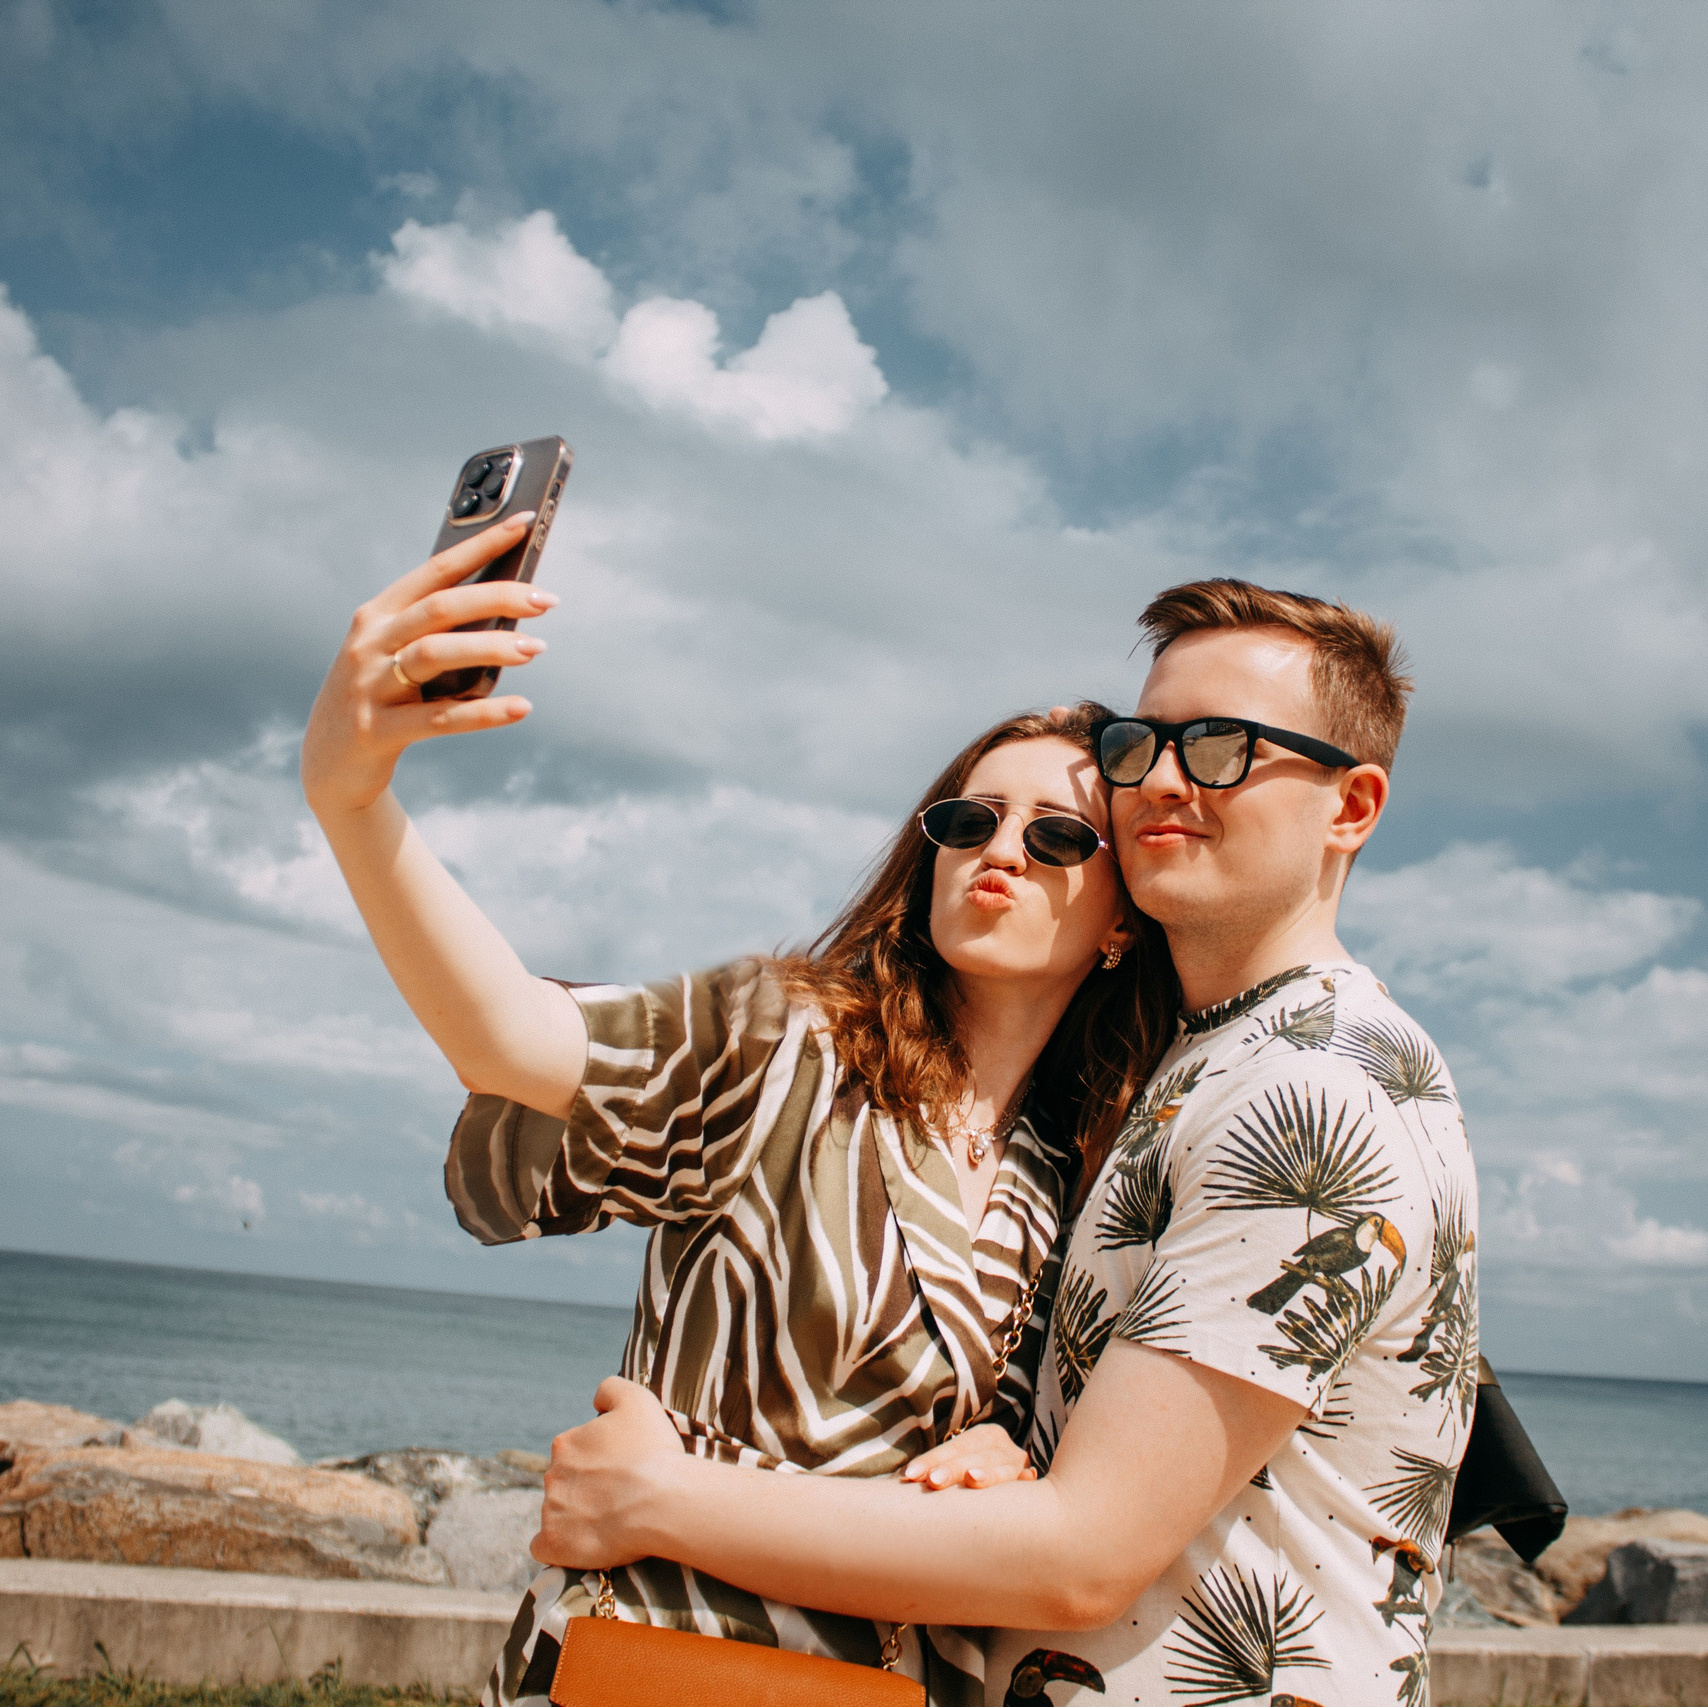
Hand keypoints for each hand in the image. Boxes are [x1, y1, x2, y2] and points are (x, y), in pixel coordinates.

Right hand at [301, 513, 557, 816]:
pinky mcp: (377, 731)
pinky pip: (439, 719)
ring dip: (490, 648)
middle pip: (439, 608)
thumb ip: (441, 634)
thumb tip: (511, 614)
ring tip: (536, 649)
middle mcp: (370, 643)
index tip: (526, 523)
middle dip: (496, 597)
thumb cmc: (383, 700)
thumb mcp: (400, 657)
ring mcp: (369, 686)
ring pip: (434, 654)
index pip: (437, 570)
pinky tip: (522, 708)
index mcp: (379, 615)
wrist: (330, 765)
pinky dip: (483, 713)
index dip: (481, 545)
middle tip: (546, 599)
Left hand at [531, 1378, 686, 1569]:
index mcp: (566, 1443)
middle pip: (565, 1482)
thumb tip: (595, 1400)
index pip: (574, 1452)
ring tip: (614, 1521)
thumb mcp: (637, 1399)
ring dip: (578, 1516)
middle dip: (586, 1487)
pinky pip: (545, 1547)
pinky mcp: (554, 1545)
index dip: (599, 1461)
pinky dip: (560, 1546)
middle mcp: (552, 1475)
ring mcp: (550, 1512)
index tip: (622, 1469)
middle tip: (620, 1495)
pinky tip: (583, 1543)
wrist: (660, 1502)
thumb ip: (610, 1389)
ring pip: (558, 1513)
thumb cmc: (652, 1450)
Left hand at [898, 1423, 1035, 1490]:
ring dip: (988, 1474)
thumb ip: (936, 1471)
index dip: (932, 1460)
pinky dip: (1026, 1482)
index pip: (954, 1446)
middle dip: (953, 1468)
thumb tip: (895, 1482)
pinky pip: (1030, 1484)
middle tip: (932, 1482)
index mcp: (985, 1436)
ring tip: (972, 1479)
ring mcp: (1021, 1465)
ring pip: (1003, 1466)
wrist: (1012, 1478)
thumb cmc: (972, 1479)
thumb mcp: (958, 1467)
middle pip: (976, 1454)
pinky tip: (1027, 1480)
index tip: (909, 1476)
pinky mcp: (1035, 1486)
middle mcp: (1005, 1447)